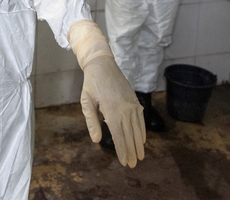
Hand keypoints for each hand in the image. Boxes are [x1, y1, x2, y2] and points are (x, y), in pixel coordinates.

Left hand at [68, 20, 145, 167]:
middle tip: (133, 164)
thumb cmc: (91, 84)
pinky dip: (143, 130)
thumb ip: (92, 121)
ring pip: (137, 128)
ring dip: (139, 144)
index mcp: (111, 110)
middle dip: (131, 151)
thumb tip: (97, 140)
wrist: (102, 64)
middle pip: (130, 135)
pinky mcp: (135, 100)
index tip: (124, 162)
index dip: (122, 150)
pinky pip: (141, 118)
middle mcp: (124, 108)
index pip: (119, 136)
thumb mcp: (86, 102)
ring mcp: (131, 104)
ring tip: (140, 156)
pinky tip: (143, 140)